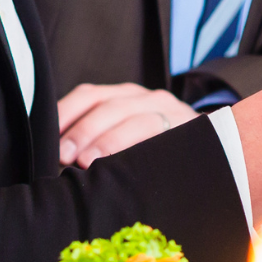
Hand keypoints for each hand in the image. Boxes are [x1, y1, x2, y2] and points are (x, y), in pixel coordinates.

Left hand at [58, 82, 198, 167]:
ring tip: (86, 163)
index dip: (66, 113)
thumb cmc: (154, 154)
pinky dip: (137, 147)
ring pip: (133, 117)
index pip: (89, 95)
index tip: (47, 138)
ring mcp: (169, 110)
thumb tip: (56, 160)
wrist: (214, 150)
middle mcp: (146, 97)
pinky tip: (122, 166)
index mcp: (124, 96)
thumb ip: (95, 142)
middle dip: (82, 130)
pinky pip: (161, 133)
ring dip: (106, 140)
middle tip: (62, 156)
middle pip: (108, 104)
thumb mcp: (124, 139)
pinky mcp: (188, 127)